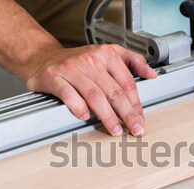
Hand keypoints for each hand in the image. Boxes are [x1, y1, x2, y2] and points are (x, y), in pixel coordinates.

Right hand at [25, 44, 156, 136]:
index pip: (126, 83)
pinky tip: (86, 117)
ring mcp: (71, 69)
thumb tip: (152, 74)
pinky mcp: (53, 77)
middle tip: (134, 129)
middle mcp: (90, 60)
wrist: (41, 57)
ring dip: (107, 116)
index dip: (136, 104)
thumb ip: (132, 61)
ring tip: (115, 129)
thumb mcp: (106, 53)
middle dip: (127, 113)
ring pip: (94, 95)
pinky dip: (78, 107)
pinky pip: (68, 94)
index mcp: (106, 54)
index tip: (140, 119)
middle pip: (113, 91)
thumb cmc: (77, 61)